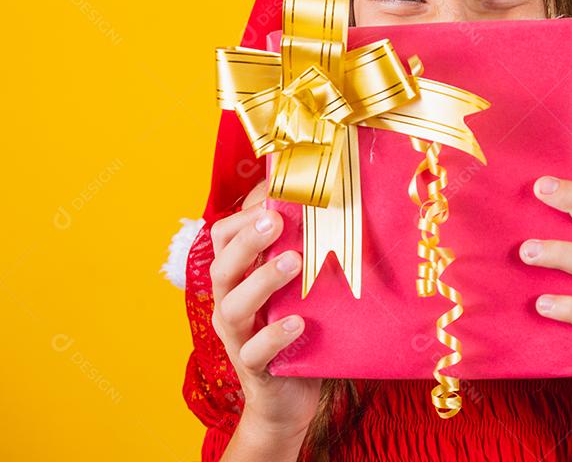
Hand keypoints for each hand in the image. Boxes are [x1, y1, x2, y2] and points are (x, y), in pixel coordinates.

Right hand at [209, 180, 322, 441]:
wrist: (290, 398)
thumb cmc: (298, 328)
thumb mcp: (297, 287)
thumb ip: (300, 251)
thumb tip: (325, 203)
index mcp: (237, 278)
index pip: (223, 238)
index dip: (243, 216)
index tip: (273, 196)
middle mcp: (230, 303)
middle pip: (223, 266)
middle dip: (248, 241)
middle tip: (276, 220)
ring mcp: (238, 337)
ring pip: (233, 307)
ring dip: (262, 281)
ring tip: (293, 262)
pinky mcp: (254, 368)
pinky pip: (255, 352)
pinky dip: (273, 335)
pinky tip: (297, 322)